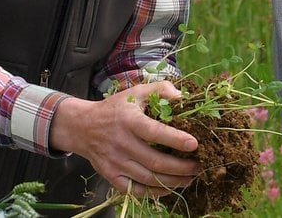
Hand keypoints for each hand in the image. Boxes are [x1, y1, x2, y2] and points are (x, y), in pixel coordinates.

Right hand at [49, 81, 199, 197]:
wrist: (81, 127)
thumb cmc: (115, 109)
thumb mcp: (135, 92)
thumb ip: (160, 89)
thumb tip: (183, 97)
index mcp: (129, 121)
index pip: (154, 132)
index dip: (175, 139)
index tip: (195, 144)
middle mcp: (121, 143)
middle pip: (155, 161)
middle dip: (181, 167)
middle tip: (200, 166)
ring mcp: (115, 162)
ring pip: (148, 178)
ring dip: (172, 181)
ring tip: (190, 178)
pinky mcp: (110, 175)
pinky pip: (134, 190)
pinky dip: (154, 193)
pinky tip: (169, 188)